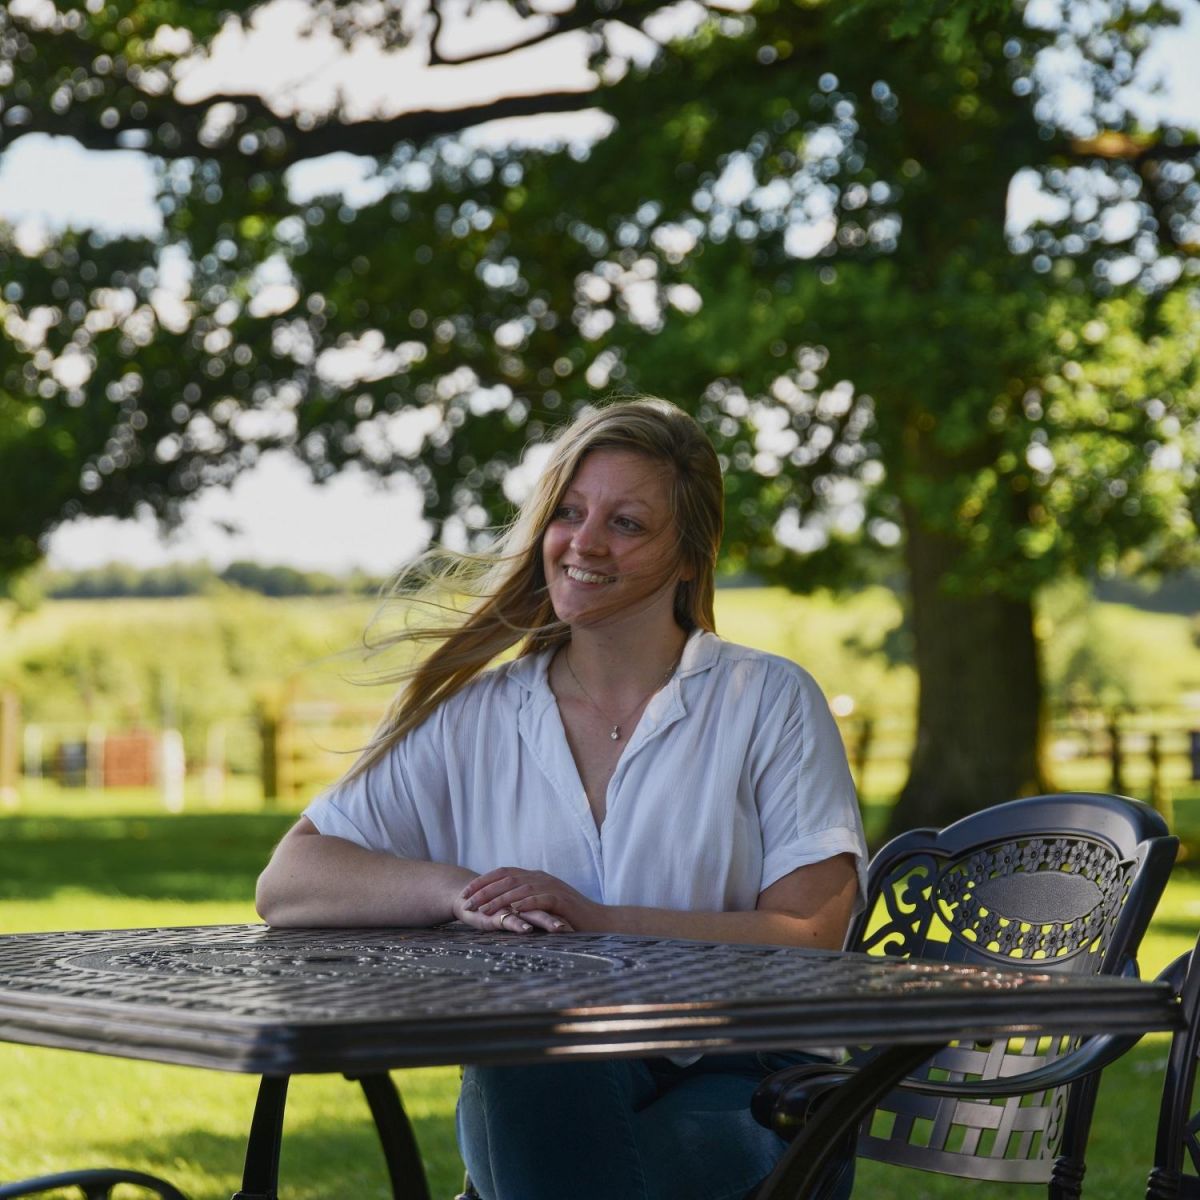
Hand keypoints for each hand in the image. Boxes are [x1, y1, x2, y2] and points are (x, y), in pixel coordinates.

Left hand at [459, 867, 602, 933]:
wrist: (599, 921)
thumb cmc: (570, 916)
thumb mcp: (543, 905)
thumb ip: (526, 900)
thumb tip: (502, 905)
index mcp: (536, 877)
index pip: (504, 872)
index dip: (483, 881)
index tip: (466, 892)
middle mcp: (541, 878)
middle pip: (507, 878)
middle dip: (484, 889)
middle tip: (466, 901)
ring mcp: (552, 887)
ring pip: (519, 887)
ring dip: (498, 898)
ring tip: (482, 910)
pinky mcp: (561, 900)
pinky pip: (539, 899)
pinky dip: (524, 903)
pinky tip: (511, 911)